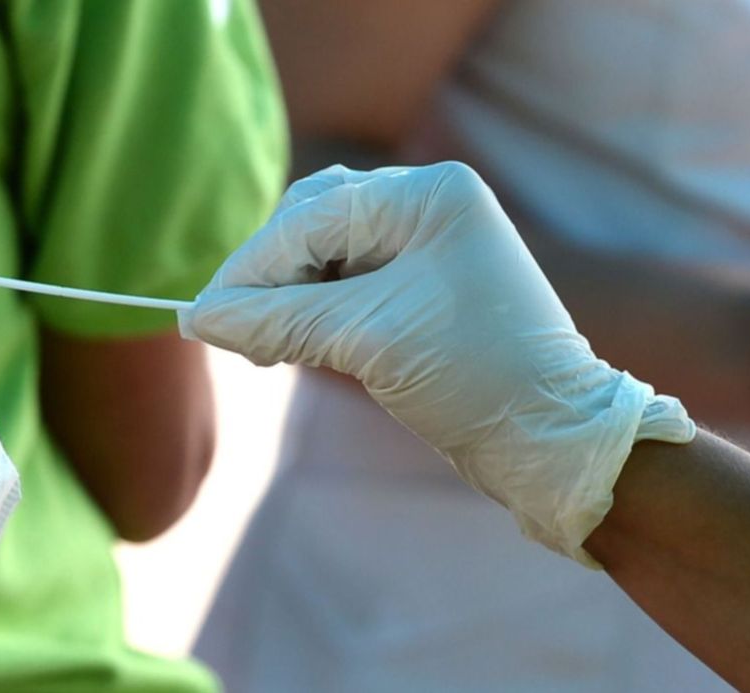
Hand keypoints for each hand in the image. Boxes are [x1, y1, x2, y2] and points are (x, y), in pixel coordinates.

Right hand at [180, 163, 694, 563]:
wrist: (552, 440)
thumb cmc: (477, 377)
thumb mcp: (367, 341)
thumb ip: (277, 322)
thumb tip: (197, 318)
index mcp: (427, 196)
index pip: (310, 218)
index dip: (250, 269)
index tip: (202, 318)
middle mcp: (426, 205)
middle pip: (310, 222)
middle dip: (268, 277)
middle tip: (237, 334)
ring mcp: (424, 243)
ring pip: (321, 252)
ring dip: (285, 295)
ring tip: (265, 345)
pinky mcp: (417, 284)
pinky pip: (341, 281)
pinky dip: (309, 310)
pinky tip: (293, 342)